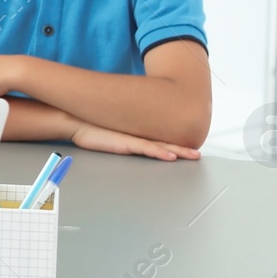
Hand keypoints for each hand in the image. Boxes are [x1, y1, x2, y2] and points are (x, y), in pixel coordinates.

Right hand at [69, 122, 200, 160]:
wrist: (77, 121)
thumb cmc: (90, 128)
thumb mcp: (109, 134)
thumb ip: (120, 137)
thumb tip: (127, 142)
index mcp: (135, 135)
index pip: (159, 140)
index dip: (175, 144)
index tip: (188, 148)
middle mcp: (137, 135)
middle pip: (165, 143)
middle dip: (183, 149)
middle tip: (198, 154)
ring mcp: (133, 138)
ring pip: (161, 146)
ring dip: (179, 151)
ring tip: (193, 156)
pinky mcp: (125, 142)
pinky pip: (147, 149)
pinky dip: (160, 153)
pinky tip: (171, 156)